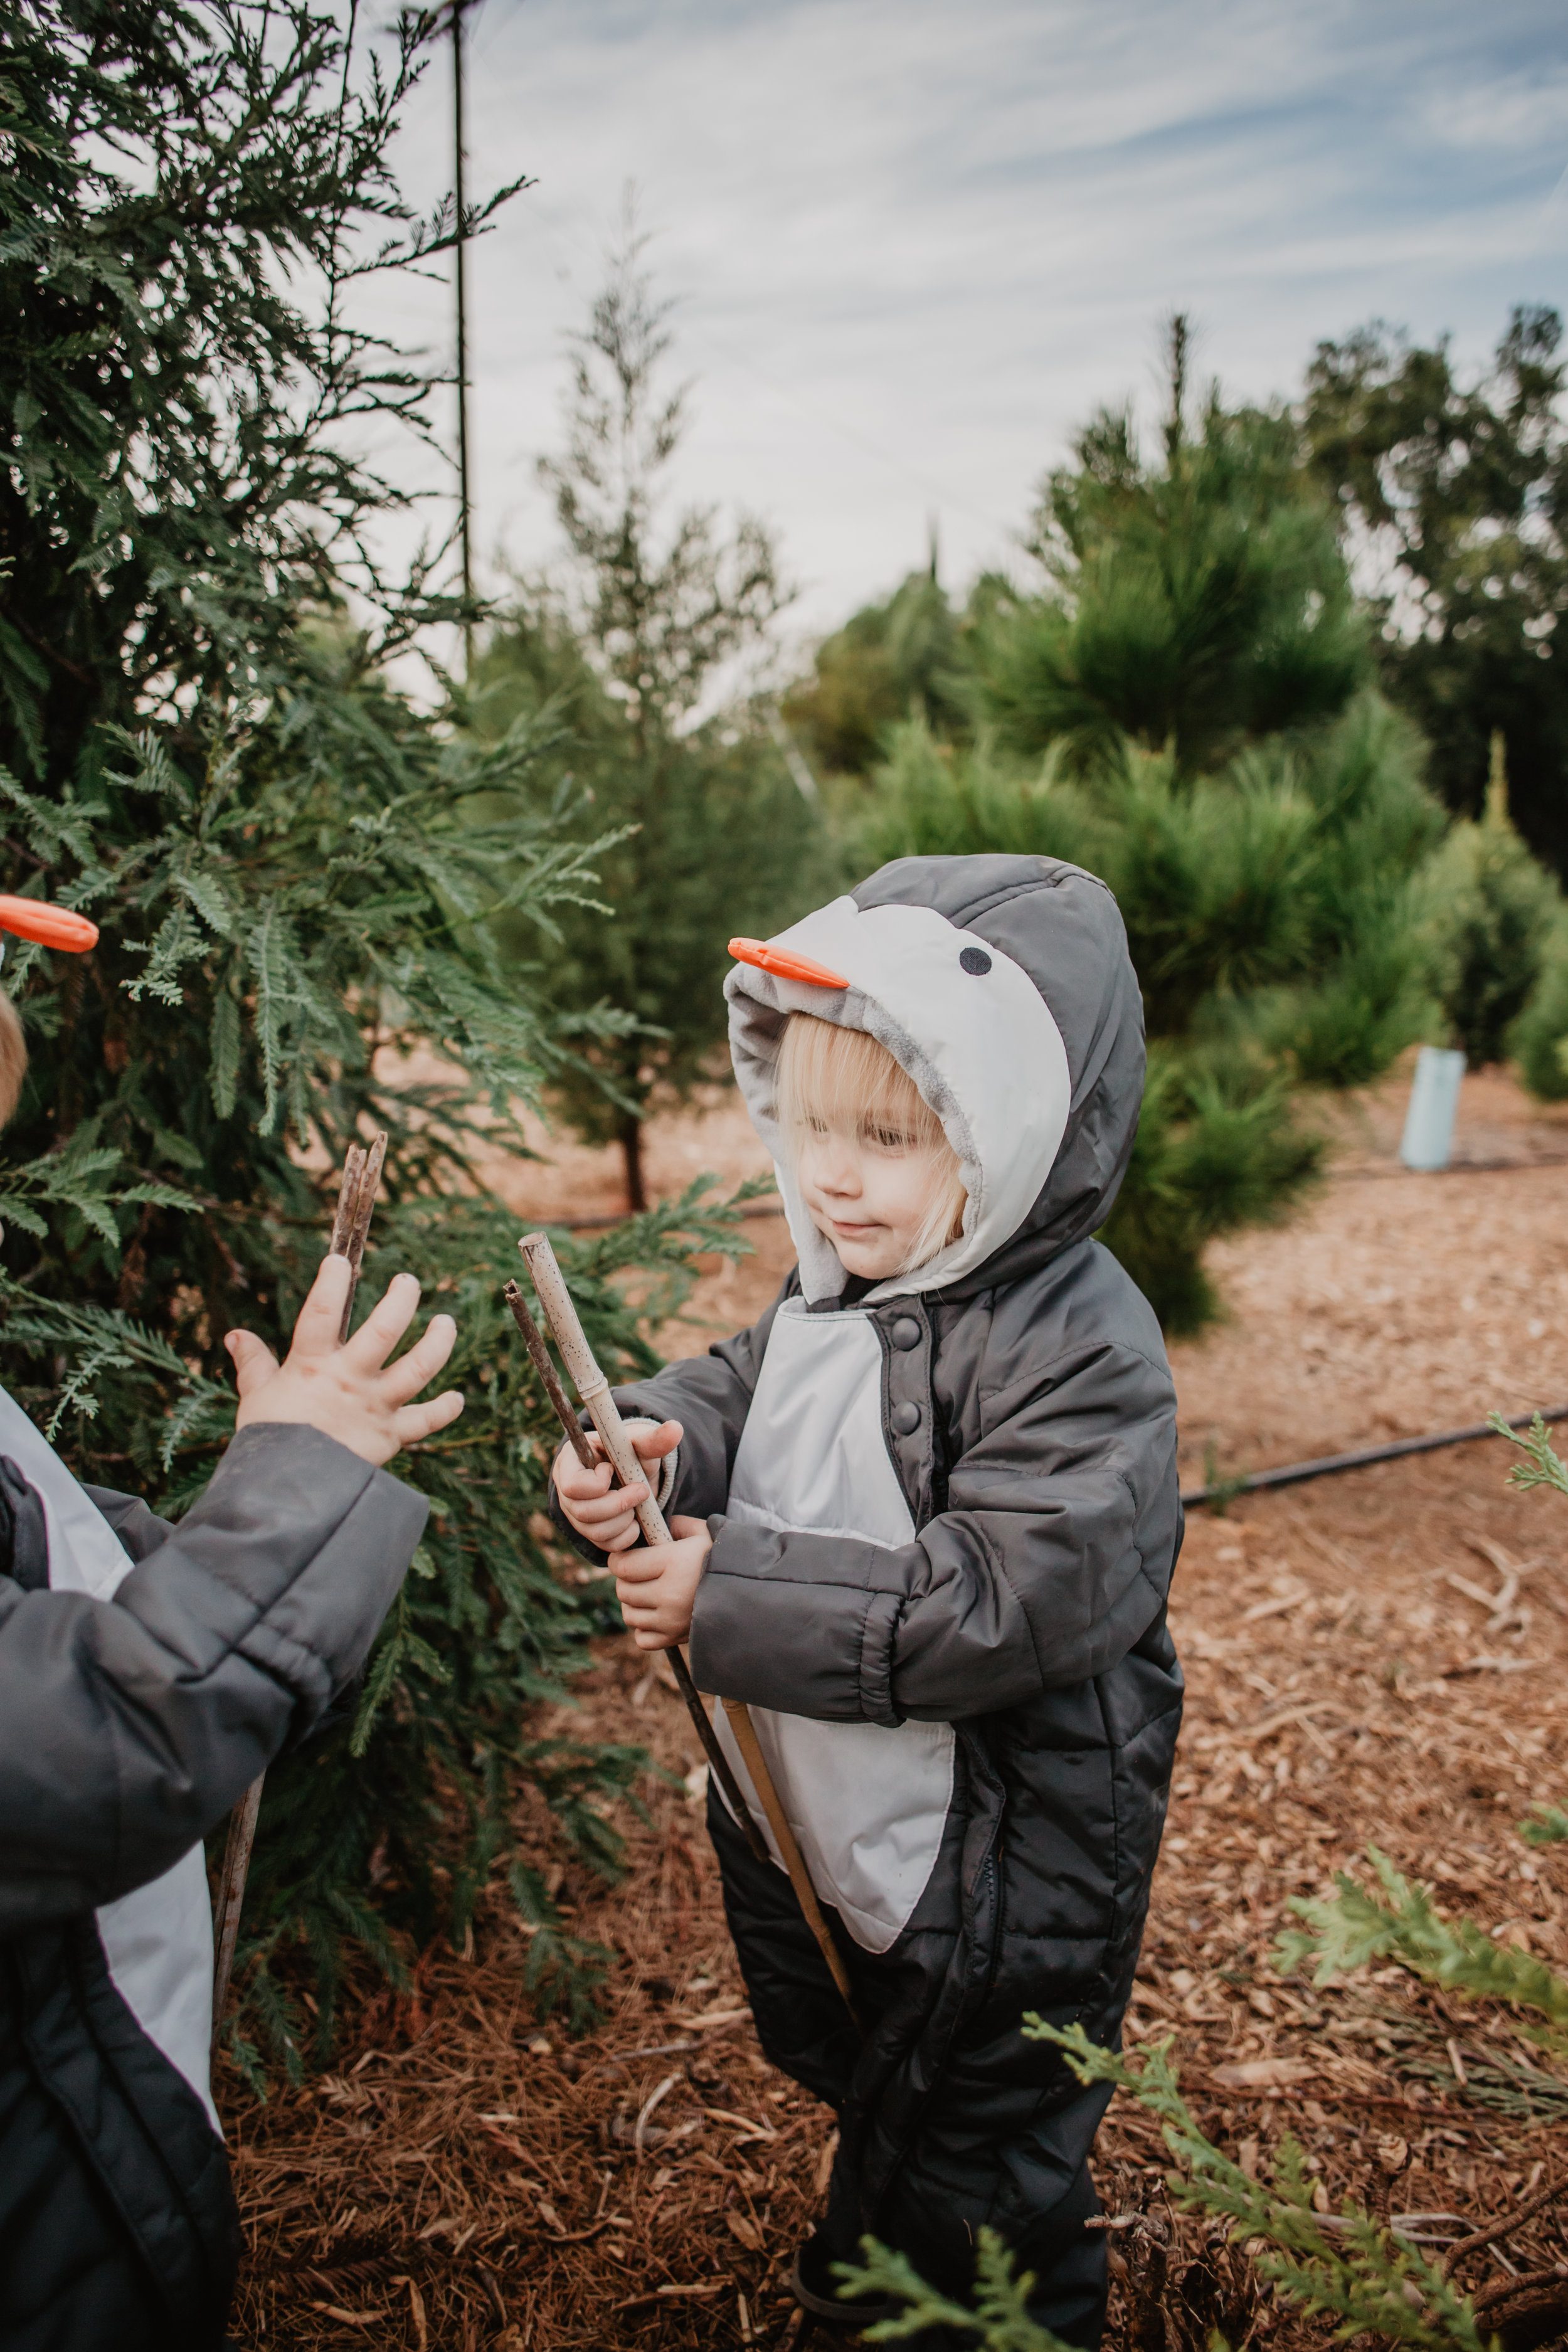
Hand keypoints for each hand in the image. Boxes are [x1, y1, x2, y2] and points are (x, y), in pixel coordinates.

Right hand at [226, 1255, 462, 1467]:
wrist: (288, 1493)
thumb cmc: (269, 1442)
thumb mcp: (257, 1397)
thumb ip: (254, 1363)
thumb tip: (236, 1335)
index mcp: (311, 1365)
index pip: (320, 1312)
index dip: (331, 1282)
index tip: (340, 1261)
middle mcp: (349, 1380)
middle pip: (384, 1330)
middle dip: (402, 1300)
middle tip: (410, 1282)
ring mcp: (375, 1407)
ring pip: (418, 1367)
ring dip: (439, 1342)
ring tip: (447, 1322)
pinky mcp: (391, 1436)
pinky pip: (427, 1421)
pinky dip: (445, 1409)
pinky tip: (457, 1398)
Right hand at [552, 1418, 681, 1551]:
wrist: (634, 1472)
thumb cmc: (630, 1453)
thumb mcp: (640, 1444)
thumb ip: (653, 1439)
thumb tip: (676, 1428)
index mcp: (569, 1463)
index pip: (572, 1485)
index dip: (598, 1483)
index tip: (613, 1469)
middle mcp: (566, 1492)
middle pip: (583, 1512)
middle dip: (619, 1503)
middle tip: (641, 1490)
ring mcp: (575, 1515)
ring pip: (595, 1531)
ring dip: (624, 1519)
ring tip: (637, 1503)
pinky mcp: (589, 1532)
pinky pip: (605, 1545)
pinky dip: (626, 1535)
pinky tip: (635, 1519)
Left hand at [615, 1516, 711, 1650]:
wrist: (750, 1591)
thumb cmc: (722, 1558)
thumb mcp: (702, 1533)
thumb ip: (675, 1525)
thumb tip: (655, 1526)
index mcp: (673, 1563)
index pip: (623, 1566)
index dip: (617, 1560)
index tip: (623, 1557)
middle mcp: (669, 1594)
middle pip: (623, 1590)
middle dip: (627, 1580)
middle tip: (640, 1574)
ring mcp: (671, 1620)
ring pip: (629, 1614)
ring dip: (634, 1604)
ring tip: (649, 1593)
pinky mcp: (676, 1638)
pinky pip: (642, 1638)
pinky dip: (645, 1628)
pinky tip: (656, 1614)